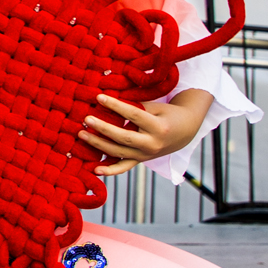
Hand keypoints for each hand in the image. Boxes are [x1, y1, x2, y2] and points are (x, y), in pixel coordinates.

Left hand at [79, 90, 212, 172]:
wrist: (185, 132)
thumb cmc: (168, 114)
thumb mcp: (156, 107)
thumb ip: (135, 106)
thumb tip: (108, 101)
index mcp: (158, 127)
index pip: (133, 115)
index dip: (116, 106)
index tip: (99, 97)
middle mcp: (152, 144)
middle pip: (123, 137)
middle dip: (103, 128)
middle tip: (86, 119)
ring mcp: (145, 155)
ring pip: (119, 152)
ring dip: (99, 144)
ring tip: (82, 134)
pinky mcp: (141, 161)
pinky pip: (124, 167)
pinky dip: (110, 170)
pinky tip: (95, 169)